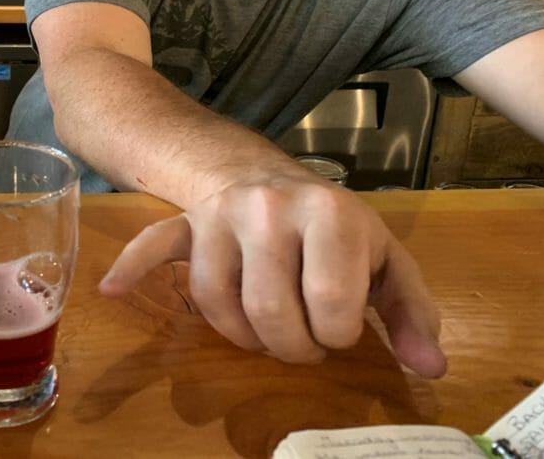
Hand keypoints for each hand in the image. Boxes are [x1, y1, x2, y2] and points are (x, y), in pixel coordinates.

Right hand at [98, 175, 446, 377]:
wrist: (269, 178)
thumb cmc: (333, 227)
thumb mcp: (384, 260)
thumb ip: (411, 312)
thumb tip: (431, 367)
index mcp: (331, 213)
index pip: (331, 305)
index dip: (337, 335)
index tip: (339, 327)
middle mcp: (270, 208)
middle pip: (270, 311)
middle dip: (290, 346)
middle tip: (302, 340)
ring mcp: (220, 215)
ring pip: (216, 301)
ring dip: (240, 335)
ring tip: (262, 333)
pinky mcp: (185, 224)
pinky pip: (153, 245)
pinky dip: (132, 269)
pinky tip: (112, 289)